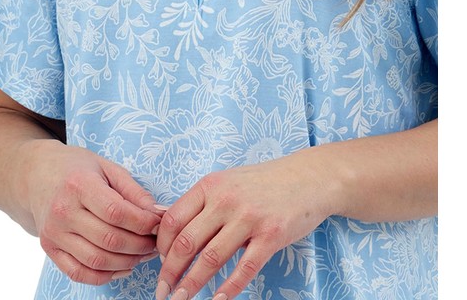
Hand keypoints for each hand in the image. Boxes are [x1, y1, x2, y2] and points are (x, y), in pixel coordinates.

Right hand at [26, 142, 161, 284]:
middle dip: (140, 245)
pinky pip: (79, 273)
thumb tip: (159, 213)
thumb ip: (133, 191)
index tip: (158, 223)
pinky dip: (105, 276)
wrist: (37, 175)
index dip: (143, 222)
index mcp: (79, 185)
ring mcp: (54, 233)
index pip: (117, 212)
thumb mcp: (107, 167)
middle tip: (155, 242)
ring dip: (127, 262)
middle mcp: (63, 211)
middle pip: (109, 239)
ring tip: (142, 254)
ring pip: (96, 261)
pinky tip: (122, 266)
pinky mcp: (50, 249)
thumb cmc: (76, 168)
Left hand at [153, 151, 336, 299]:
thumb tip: (167, 228)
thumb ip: (201, 203)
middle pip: (186, 242)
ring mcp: (249, 218)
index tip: (159, 262)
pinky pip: (245, 268)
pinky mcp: (271, 235)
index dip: (162, 246)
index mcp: (210, 186)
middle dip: (170, 271)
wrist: (307, 178)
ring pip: (211, 259)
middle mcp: (226, 200)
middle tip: (163, 290)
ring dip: (192, 284)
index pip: (172, 219)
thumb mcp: (226, 182)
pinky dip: (229, 288)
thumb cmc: (262, 183)